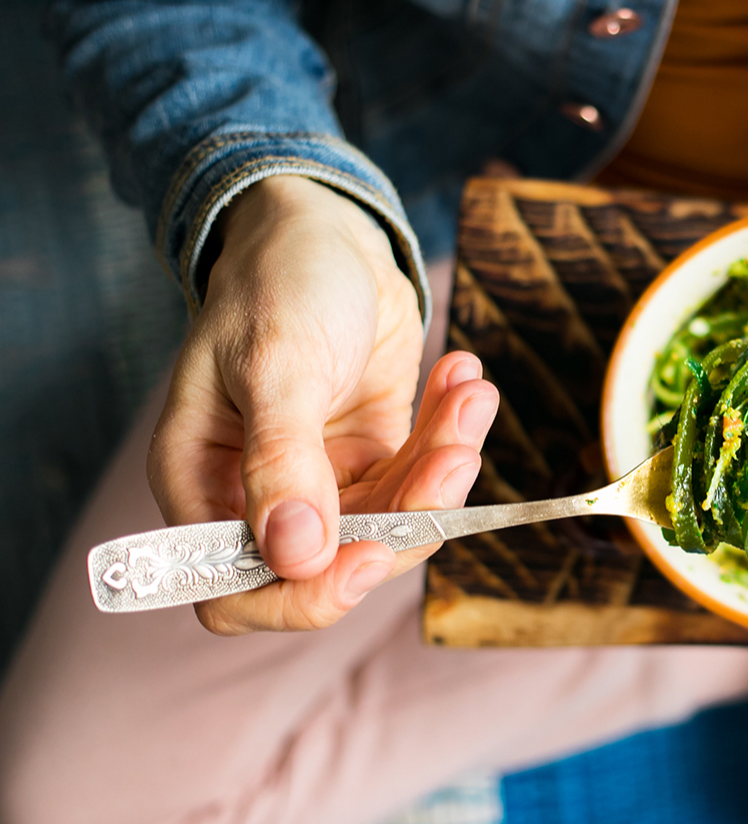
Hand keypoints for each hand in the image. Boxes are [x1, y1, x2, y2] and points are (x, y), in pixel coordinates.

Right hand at [147, 175, 498, 633]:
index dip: (306, 595)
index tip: (372, 555)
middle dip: (406, 518)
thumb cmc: (278, 283)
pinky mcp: (375, 457)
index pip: (237, 592)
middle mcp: (257, 497)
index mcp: (201, 483)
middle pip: (336, 567)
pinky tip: (464, 381)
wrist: (326, 229)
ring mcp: (323, 482)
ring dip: (444, 469)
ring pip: (395, 525)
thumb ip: (282, 462)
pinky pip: (423, 479)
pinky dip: (452, 437)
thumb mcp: (274, 365)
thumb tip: (295, 556)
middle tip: (452, 454)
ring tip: (469, 396)